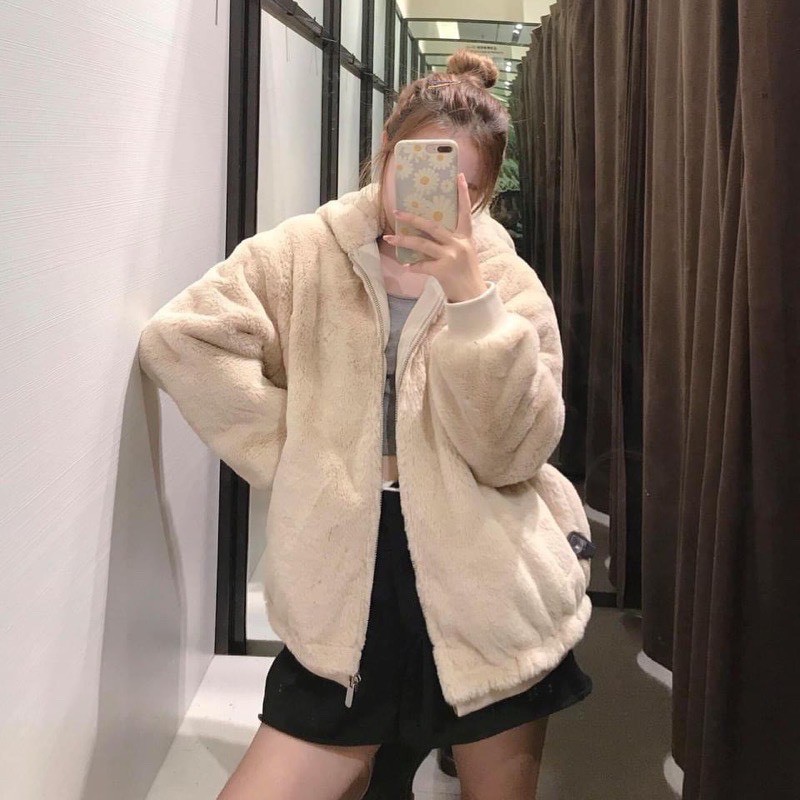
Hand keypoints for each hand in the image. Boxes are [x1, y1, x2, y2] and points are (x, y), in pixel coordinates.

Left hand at [382, 173, 487, 301]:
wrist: (473, 297)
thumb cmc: (466, 273)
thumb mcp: (465, 252)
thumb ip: (452, 241)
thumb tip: (430, 232)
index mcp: (466, 237)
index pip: (465, 211)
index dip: (462, 194)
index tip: (458, 176)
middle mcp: (458, 244)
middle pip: (432, 226)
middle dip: (412, 219)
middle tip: (397, 212)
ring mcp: (450, 257)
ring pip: (422, 244)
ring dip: (403, 241)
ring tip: (389, 239)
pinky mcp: (443, 271)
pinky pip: (422, 266)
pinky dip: (413, 266)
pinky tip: (406, 266)